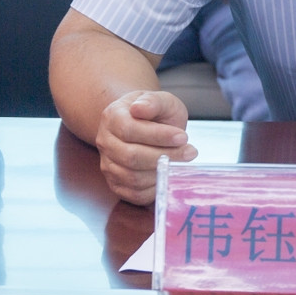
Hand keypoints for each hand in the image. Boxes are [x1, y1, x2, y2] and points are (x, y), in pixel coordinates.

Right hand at [94, 89, 194, 204]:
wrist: (146, 126)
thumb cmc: (155, 114)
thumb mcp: (161, 100)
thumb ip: (153, 101)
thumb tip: (139, 109)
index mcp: (112, 117)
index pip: (130, 130)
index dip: (158, 136)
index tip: (183, 136)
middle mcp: (105, 142)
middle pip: (131, 157)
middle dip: (164, 156)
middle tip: (190, 152)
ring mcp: (108, 165)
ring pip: (133, 177)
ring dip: (162, 173)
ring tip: (181, 163)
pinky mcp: (116, 184)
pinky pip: (134, 194)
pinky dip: (155, 188)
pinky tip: (168, 175)